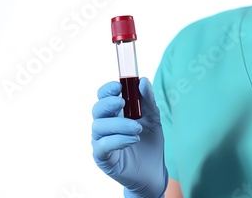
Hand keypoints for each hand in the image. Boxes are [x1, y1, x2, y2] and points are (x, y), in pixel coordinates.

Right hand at [91, 77, 167, 197]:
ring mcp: (101, 141)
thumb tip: (143, 80)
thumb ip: (148, 100)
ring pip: (99, 126)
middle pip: (97, 109)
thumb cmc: (150, 142)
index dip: (107, 89)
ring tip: (137, 129)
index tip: (118, 86)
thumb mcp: (153, 118)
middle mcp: (105, 125)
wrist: (154, 170)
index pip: (103, 96)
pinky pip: (102, 145)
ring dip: (119, 125)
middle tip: (122, 104)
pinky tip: (132, 140)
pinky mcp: (102, 157)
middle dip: (108, 104)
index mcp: (115, 112)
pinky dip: (118, 140)